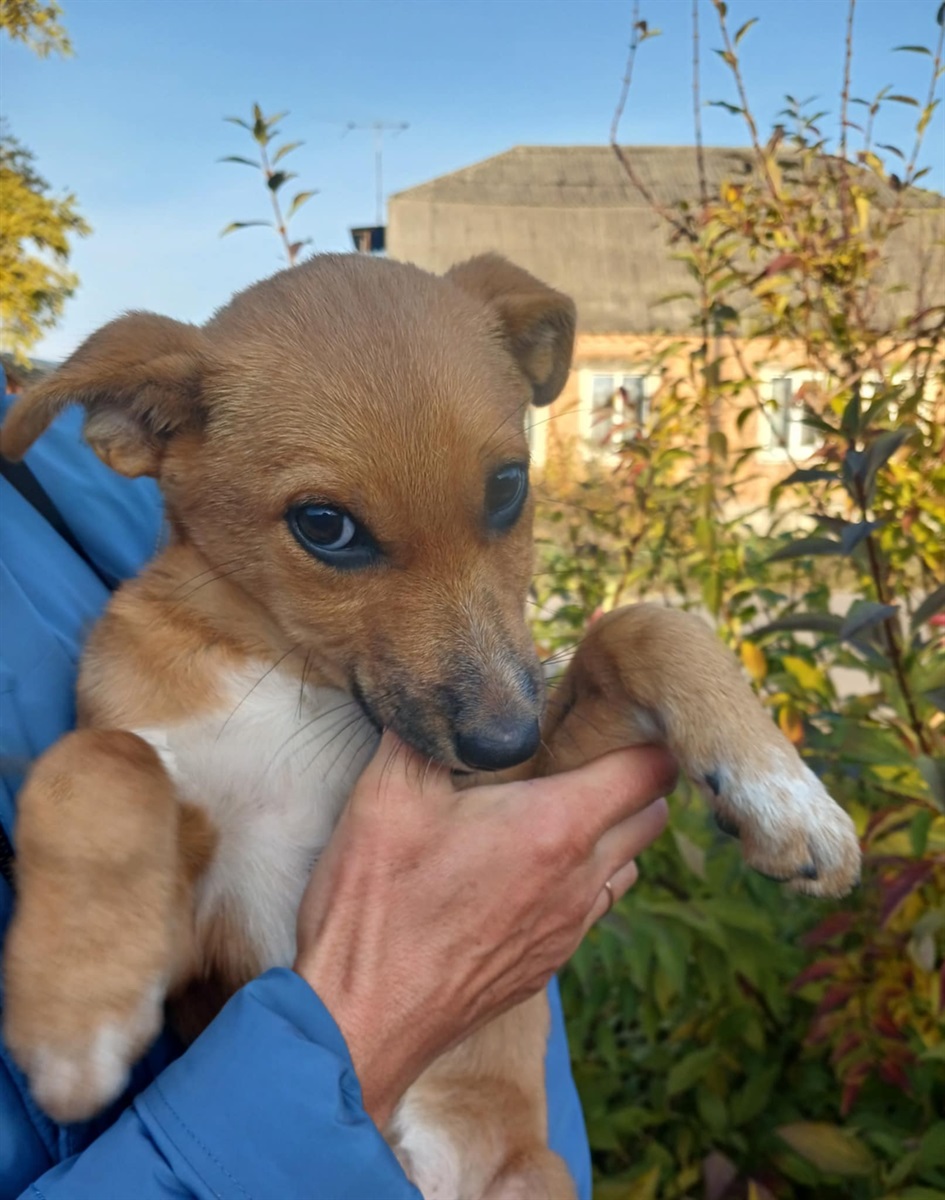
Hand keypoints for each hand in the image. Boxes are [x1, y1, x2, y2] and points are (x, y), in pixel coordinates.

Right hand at [294, 732, 673, 1124]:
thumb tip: (441, 691)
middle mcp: (580, 880)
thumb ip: (425, 734)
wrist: (361, 1021)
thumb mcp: (387, 796)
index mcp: (555, 827)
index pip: (648, 771)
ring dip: (609, 833)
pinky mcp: (547, 965)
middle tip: (577, 756)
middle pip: (651, 816)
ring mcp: (569, 930)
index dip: (643, 736)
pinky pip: (592, 908)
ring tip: (551, 811)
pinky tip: (523, 870)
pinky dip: (581, 879)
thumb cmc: (377, 905)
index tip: (614, 715)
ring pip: (627, 866)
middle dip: (631, 780)